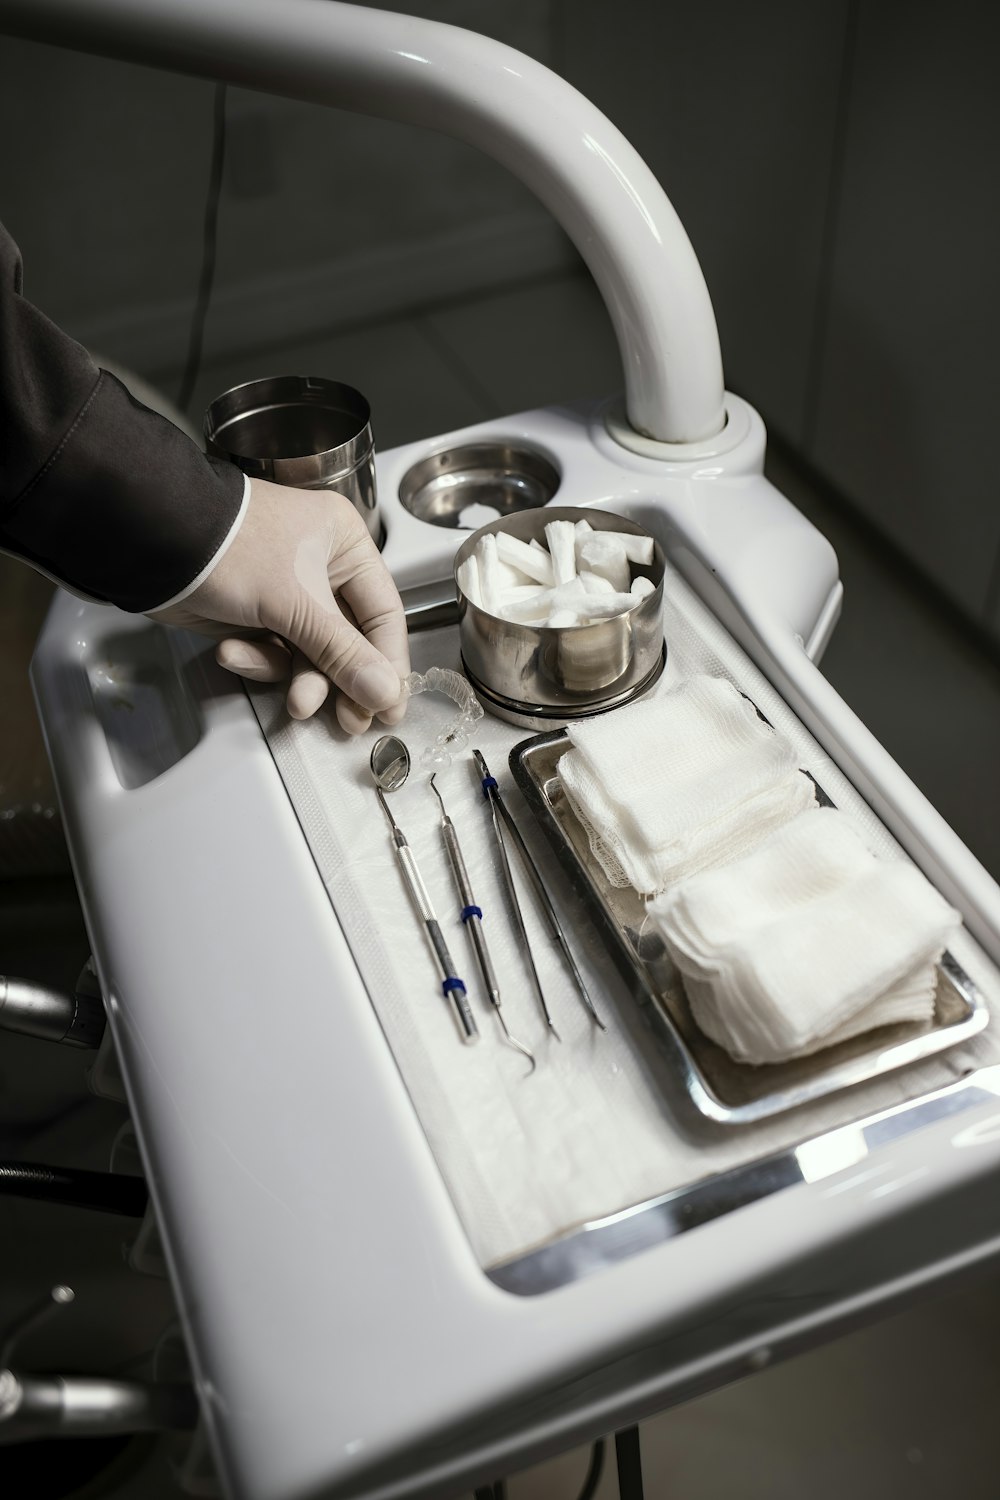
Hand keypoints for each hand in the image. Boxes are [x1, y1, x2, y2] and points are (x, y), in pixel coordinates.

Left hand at [150, 478, 408, 733]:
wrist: (151, 544)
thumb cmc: (230, 549)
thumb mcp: (297, 604)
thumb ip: (344, 654)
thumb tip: (385, 693)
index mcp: (343, 543)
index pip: (384, 613)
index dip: (389, 663)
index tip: (389, 707)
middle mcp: (321, 565)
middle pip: (349, 639)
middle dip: (342, 682)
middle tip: (348, 722)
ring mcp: (285, 591)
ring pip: (310, 652)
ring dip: (301, 680)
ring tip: (295, 702)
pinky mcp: (254, 613)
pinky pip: (274, 651)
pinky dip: (259, 661)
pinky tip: (235, 655)